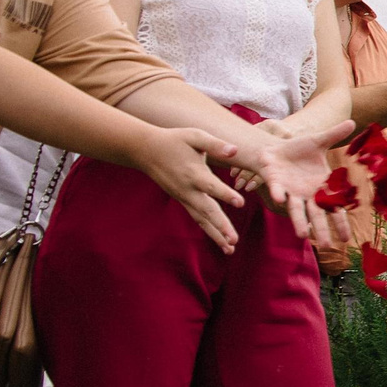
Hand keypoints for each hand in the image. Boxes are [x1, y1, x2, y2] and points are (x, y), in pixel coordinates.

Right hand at [133, 126, 246, 252]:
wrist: (146, 150)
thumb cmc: (174, 140)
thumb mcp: (195, 136)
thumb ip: (215, 144)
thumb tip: (235, 150)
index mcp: (194, 173)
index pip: (211, 186)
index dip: (225, 194)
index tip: (241, 202)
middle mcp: (188, 189)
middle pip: (207, 210)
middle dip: (221, 226)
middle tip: (234, 240)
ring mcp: (184, 197)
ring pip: (202, 219)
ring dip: (216, 235)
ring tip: (231, 250)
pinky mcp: (183, 200)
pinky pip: (197, 218)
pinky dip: (209, 230)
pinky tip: (221, 242)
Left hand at [235, 121, 355, 246]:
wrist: (272, 148)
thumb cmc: (297, 148)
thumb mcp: (318, 140)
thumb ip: (334, 134)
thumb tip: (353, 121)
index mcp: (322, 187)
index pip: (335, 209)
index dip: (341, 223)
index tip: (347, 239)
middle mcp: (307, 195)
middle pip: (317, 216)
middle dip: (322, 230)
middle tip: (329, 245)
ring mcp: (291, 192)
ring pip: (297, 211)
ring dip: (300, 222)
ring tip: (304, 236)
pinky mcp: (276, 185)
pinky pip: (278, 192)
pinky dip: (279, 195)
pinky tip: (281, 199)